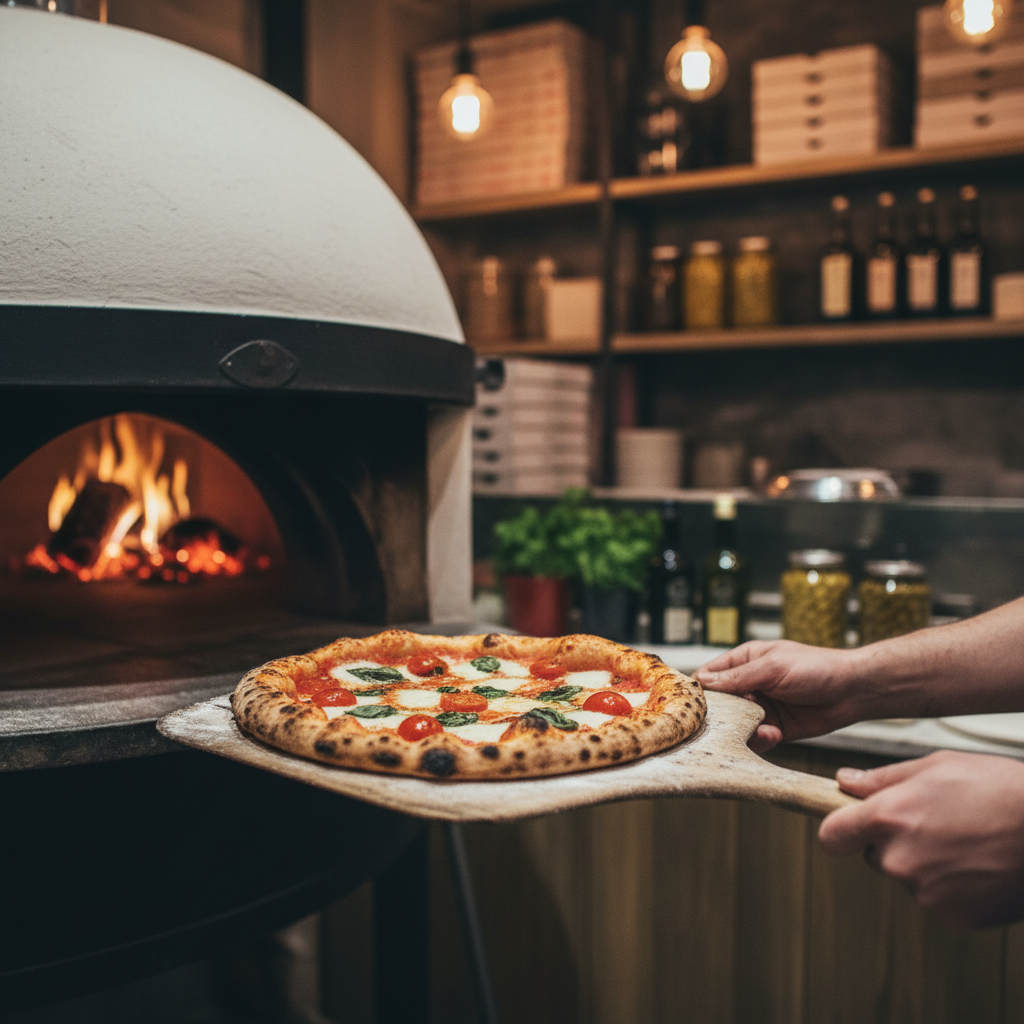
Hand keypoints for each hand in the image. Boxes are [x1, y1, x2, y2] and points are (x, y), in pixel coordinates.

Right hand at [695, 640, 861, 752]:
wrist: (853, 691)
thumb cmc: (816, 668)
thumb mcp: (772, 668)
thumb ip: (738, 677)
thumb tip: (703, 681)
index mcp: (745, 661)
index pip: (711, 675)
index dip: (700, 689)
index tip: (692, 705)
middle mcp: (750, 684)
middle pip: (720, 703)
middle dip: (721, 715)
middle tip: (723, 724)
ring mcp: (762, 707)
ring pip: (737, 724)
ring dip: (743, 729)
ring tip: (759, 727)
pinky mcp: (775, 728)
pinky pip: (757, 738)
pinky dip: (761, 739)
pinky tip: (774, 734)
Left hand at [820, 751, 1023, 927]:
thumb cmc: (1000, 790)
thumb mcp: (936, 765)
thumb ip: (882, 778)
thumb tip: (844, 781)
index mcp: (888, 818)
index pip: (831, 836)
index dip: (839, 830)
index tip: (847, 826)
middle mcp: (899, 859)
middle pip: (874, 856)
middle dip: (894, 841)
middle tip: (935, 823)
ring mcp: (926, 892)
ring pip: (910, 876)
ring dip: (927, 863)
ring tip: (967, 840)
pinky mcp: (953, 917)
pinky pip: (939, 900)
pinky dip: (953, 887)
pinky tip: (979, 865)